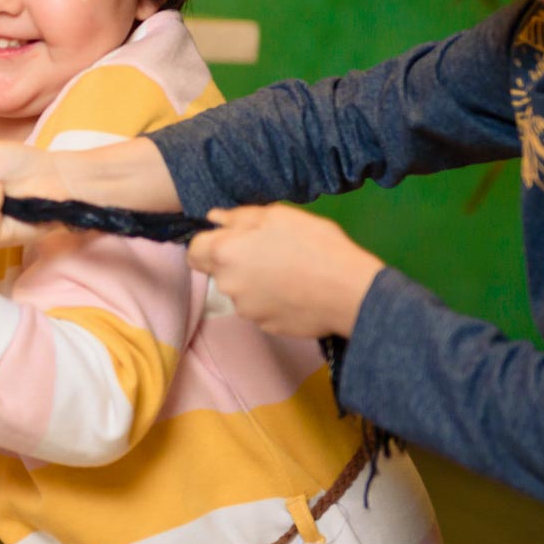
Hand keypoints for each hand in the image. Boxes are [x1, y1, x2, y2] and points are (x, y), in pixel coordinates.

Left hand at [184, 204, 385, 338]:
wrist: (349, 292)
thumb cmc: (315, 245)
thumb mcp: (278, 216)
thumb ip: (240, 217)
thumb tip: (214, 218)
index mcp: (225, 253)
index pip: (194, 251)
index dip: (208, 244)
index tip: (230, 241)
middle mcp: (227, 285)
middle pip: (218, 271)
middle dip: (235, 261)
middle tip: (270, 251)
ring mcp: (246, 310)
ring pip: (240, 291)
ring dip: (254, 281)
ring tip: (288, 271)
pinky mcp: (265, 327)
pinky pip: (260, 308)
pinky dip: (271, 300)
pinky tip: (295, 290)